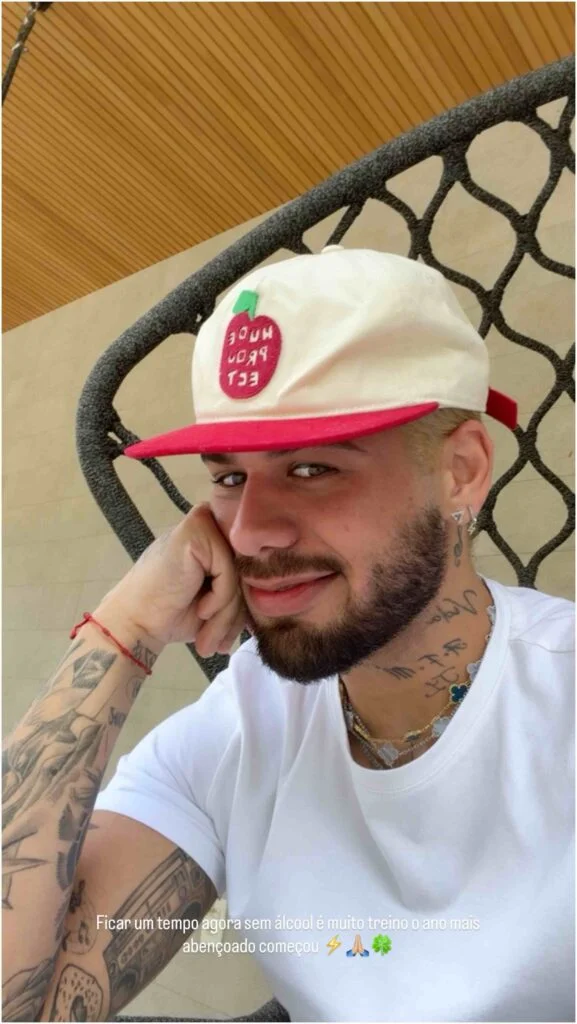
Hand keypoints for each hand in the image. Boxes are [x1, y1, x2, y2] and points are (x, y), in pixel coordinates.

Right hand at [94, 503, 249, 657]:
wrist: (135, 624)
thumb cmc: (172, 614)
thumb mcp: (219, 602)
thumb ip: (243, 588)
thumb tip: (284, 593)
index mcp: (215, 538)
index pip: (250, 568)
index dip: (242, 607)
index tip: (226, 640)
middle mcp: (210, 524)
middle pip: (247, 570)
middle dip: (236, 615)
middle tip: (218, 645)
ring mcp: (202, 522)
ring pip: (240, 573)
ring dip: (227, 615)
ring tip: (208, 639)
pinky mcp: (196, 529)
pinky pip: (229, 571)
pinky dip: (219, 599)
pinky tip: (201, 610)